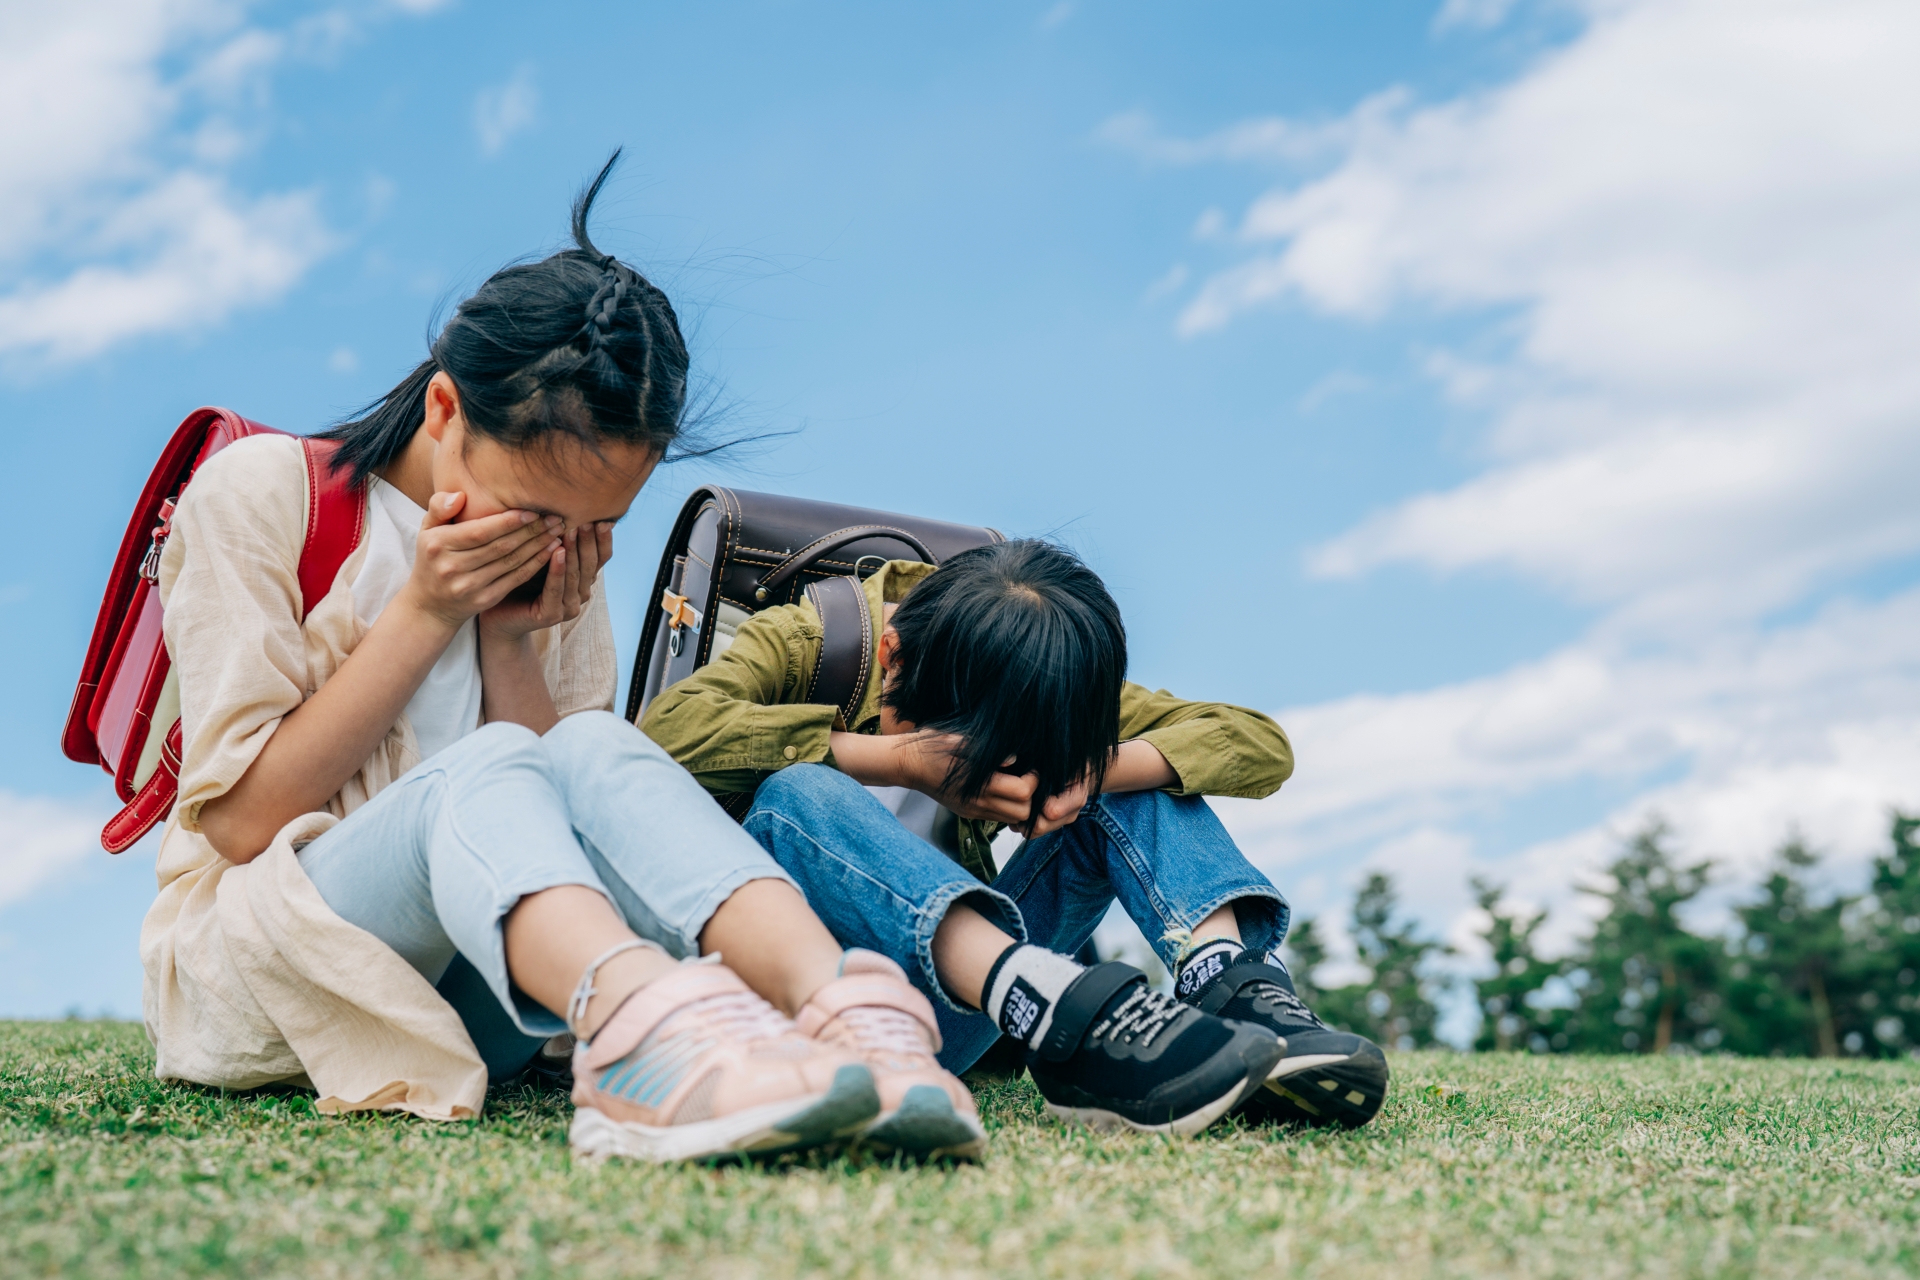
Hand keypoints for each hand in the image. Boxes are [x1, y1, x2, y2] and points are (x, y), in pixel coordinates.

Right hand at [398, 492, 559, 629]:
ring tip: (557, 531)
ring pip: (512, 562)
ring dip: (539, 545)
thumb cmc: (432, 559)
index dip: (509, 521)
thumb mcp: (426, 531)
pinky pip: (516, 579)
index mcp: (438, 545)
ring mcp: (469, 586)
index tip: (533, 511)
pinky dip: (536, 564)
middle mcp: (452, 567)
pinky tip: (552, 551)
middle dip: (531, 531)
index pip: (480, 531)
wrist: (430, 606)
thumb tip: (461, 496)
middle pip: (500, 546)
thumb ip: (439, 507)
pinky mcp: (485, 600)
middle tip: (555, 517)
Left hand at [479, 521, 614, 641]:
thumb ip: (556, 539)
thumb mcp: (542, 556)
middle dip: (589, 540)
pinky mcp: (551, 615)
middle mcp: (580, 593)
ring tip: (572, 530)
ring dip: (574, 551)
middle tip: (588, 519)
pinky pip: (556, 588)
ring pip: (575, 575)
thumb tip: (563, 504)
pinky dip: (557, 570)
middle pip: (591, 564)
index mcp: (582, 579)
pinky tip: (557, 552)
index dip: (604, 538)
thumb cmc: (519, 579)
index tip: (603, 518)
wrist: (498, 616)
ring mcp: (567, 606)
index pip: (601, 557)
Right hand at [899, 734, 1087, 833]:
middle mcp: (978, 803)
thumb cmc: (932, 745)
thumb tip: (1015, 758)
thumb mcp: (960, 740)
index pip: (1023, 793)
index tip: (1030, 765)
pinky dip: (1008, 807)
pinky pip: (998, 818)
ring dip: (1021, 804)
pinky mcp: (968, 813)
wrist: (907, 764)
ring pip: (1013, 819)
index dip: (1034, 780)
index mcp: (978, 785)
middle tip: (1027, 775)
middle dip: (1032, 795)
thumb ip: (989, 751)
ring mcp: (973, 811)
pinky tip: (1002, 788)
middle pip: (1023, 813)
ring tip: (1016, 782)